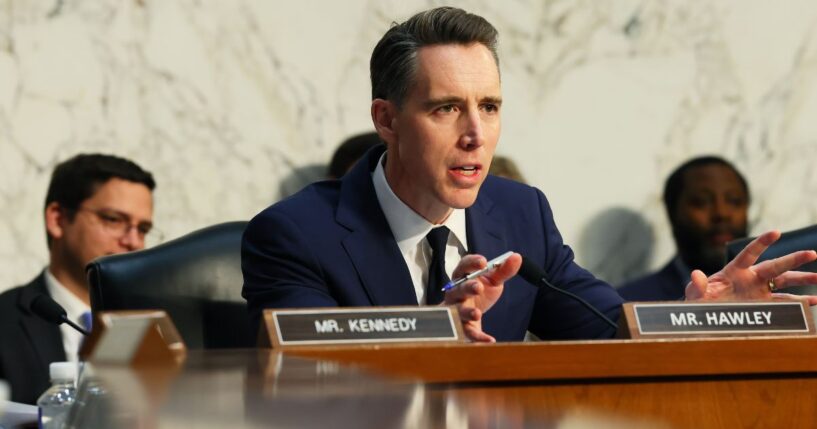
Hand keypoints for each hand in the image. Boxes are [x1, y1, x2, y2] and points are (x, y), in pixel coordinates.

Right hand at [442, 252, 521, 341]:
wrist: (472, 314)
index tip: (483, 261)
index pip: (463, 266)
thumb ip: (503, 270)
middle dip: (467, 287)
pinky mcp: (462, 327)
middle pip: (458, 289)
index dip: (471, 263)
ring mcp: (457, 310)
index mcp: (463, 277)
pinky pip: (467, 332)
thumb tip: (516, 257)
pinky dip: (478, 337)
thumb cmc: (480, 293)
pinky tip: (490, 339)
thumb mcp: (492, 280)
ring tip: (476, 314)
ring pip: (457, 311)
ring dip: (466, 312)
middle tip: (478, 287)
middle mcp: (456, 292)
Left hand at [684, 230, 816, 303]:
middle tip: (812, 253)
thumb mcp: (695, 293)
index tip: (776, 232)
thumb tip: (695, 273)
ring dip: (802, 280)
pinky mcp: (764, 305)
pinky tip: (813, 302)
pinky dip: (799, 303)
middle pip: (775, 266)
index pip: (750, 253)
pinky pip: (785, 304)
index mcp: (734, 270)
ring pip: (785, 283)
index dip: (762, 243)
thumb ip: (697, 285)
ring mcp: (759, 291)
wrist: (705, 315)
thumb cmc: (699, 300)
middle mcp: (751, 278)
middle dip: (793, 260)